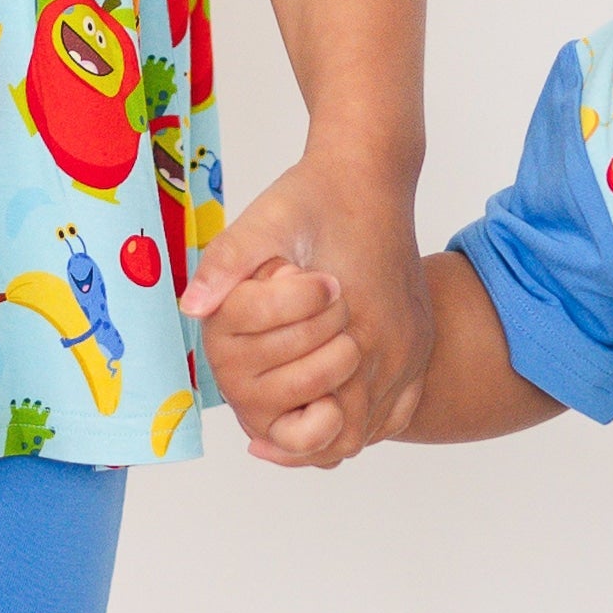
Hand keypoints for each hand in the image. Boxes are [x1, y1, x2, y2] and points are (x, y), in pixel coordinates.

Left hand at [182, 149, 428, 466]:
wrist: (369, 171)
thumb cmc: (313, 198)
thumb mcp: (263, 222)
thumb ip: (228, 265)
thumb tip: (193, 307)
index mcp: (358, 322)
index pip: (329, 419)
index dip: (290, 439)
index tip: (257, 442)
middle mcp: (394, 343)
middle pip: (354, 430)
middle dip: (311, 436)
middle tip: (269, 438)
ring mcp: (411, 342)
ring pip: (379, 421)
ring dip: (338, 428)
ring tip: (293, 422)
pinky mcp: (419, 334)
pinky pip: (401, 402)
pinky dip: (368, 414)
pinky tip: (333, 405)